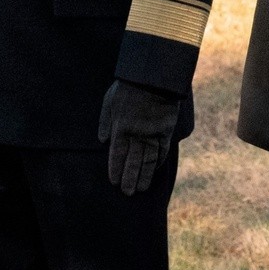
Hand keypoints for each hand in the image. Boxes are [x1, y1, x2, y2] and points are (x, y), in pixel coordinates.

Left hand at [97, 79, 179, 194]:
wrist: (154, 77)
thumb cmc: (128, 87)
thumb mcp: (109, 101)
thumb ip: (104, 121)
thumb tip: (102, 140)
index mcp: (120, 128)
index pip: (117, 155)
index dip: (116, 169)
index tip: (114, 181)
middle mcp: (136, 134)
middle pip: (133, 162)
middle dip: (129, 178)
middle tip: (128, 192)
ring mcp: (152, 133)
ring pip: (148, 160)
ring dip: (145, 175)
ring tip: (142, 189)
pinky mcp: (166, 130)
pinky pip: (163, 150)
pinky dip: (159, 161)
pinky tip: (156, 169)